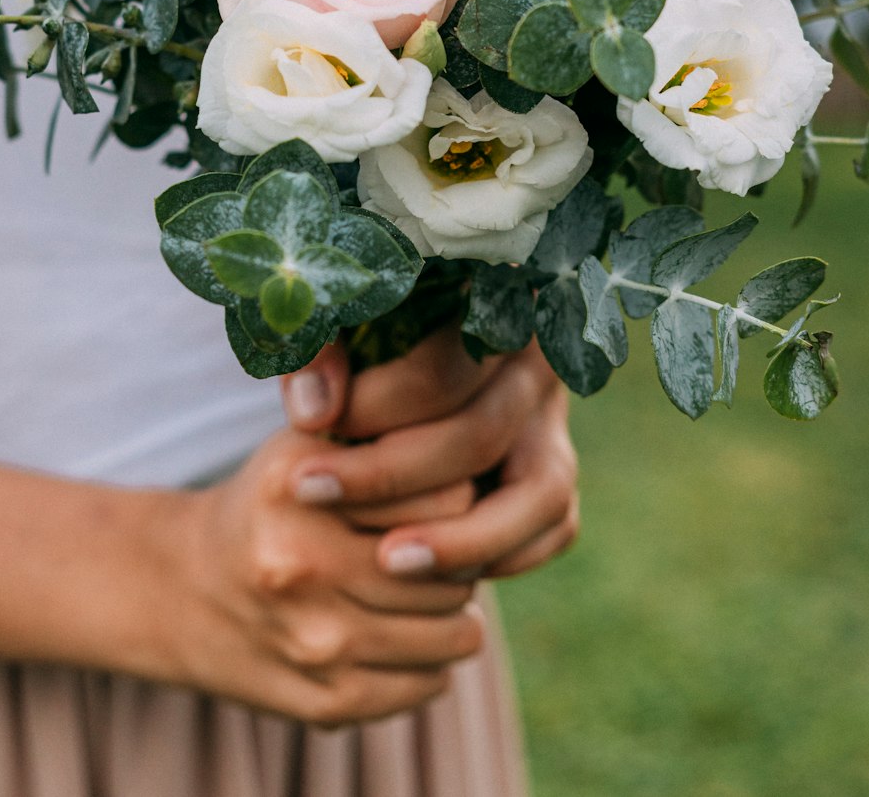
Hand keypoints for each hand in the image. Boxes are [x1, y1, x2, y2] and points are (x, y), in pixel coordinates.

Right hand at [159, 428, 483, 726]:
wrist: (181, 590)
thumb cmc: (270, 504)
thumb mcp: (306, 445)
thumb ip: (380, 434)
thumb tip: (475, 452)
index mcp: (300, 488)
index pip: (448, 494)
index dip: (459, 492)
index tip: (444, 490)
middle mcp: (304, 566)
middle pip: (454, 569)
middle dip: (461, 556)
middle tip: (437, 544)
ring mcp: (316, 642)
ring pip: (456, 633)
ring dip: (452, 612)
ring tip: (424, 589)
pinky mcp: (328, 703)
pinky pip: (430, 682)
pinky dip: (429, 658)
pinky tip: (397, 630)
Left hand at [282, 334, 578, 580]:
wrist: (403, 349)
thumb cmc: (361, 325)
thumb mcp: (332, 317)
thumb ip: (316, 349)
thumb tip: (312, 412)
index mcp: (492, 303)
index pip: (444, 367)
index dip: (376, 405)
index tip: (311, 427)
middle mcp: (539, 361)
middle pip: (482, 433)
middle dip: (390, 474)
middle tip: (312, 490)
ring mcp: (556, 419)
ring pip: (541, 492)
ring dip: (462, 539)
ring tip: (385, 560)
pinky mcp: (557, 468)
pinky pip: (552, 527)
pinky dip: (498, 555)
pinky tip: (426, 566)